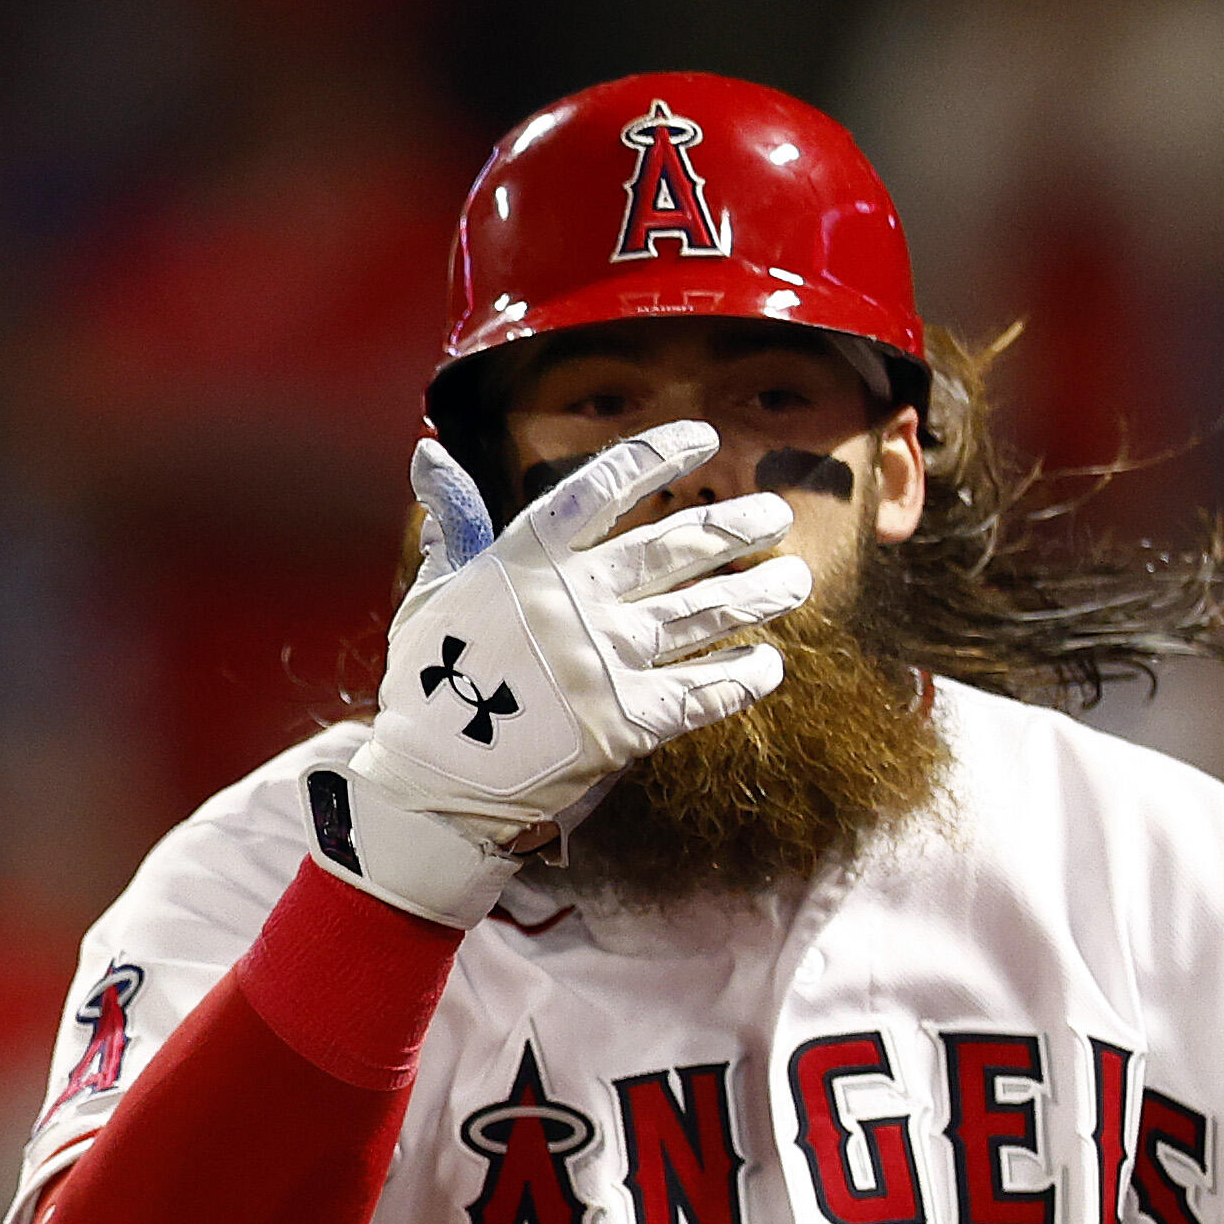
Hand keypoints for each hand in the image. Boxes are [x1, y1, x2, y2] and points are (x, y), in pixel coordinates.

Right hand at [308, 424, 804, 924]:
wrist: (434, 786)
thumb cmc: (428, 687)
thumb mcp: (432, 595)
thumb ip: (453, 527)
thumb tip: (429, 455)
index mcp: (527, 560)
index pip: (604, 487)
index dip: (657, 455)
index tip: (705, 437)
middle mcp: (578, 600)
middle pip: (677, 547)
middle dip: (735, 527)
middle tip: (775, 514)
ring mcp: (608, 660)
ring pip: (704, 614)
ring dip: (758, 596)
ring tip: (795, 581)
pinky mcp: (630, 722)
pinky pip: (704, 692)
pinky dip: (742, 678)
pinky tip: (768, 665)